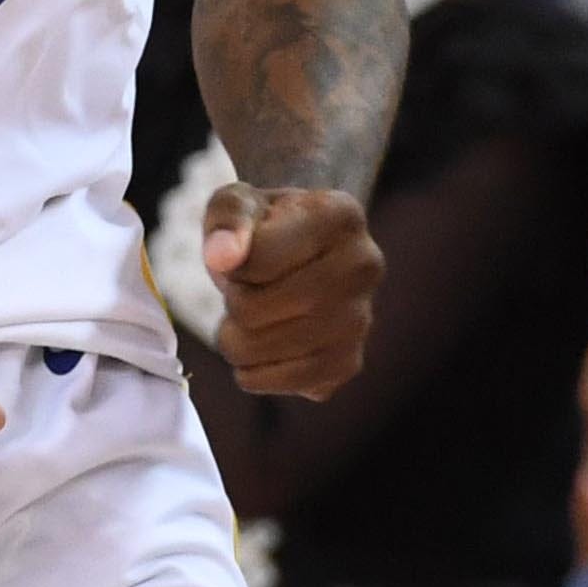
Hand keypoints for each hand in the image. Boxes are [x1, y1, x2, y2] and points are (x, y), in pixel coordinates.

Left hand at [199, 182, 381, 399]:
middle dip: (230, 301)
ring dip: (234, 338)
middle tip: (243, 289)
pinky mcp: (348, 363)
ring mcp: (361, 320)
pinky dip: (255, 371)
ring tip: (249, 316)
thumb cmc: (265, 226)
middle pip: (253, 310)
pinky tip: (264, 345)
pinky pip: (280, 383)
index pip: (257, 259)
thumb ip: (227, 218)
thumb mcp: (238, 202)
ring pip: (260, 350)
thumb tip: (223, 257)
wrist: (302, 256)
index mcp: (341, 216)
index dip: (231, 261)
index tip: (243, 253)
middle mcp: (364, 267)